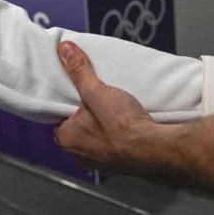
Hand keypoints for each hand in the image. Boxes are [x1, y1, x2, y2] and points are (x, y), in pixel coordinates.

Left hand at [54, 41, 157, 173]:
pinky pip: (114, 145)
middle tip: (99, 98)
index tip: (78, 92)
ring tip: (114, 109)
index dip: (69, 103)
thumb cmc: (123, 127)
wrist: (154, 149)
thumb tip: (65, 50)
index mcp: (68, 138)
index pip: (59, 117)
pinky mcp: (119, 164)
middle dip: (88, 113)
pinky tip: (127, 123)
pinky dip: (118, 135)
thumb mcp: (96, 91)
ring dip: (103, 125)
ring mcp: (100, 162)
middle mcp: (80, 155)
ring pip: (97, 137)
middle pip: (79, 126)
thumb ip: (79, 71)